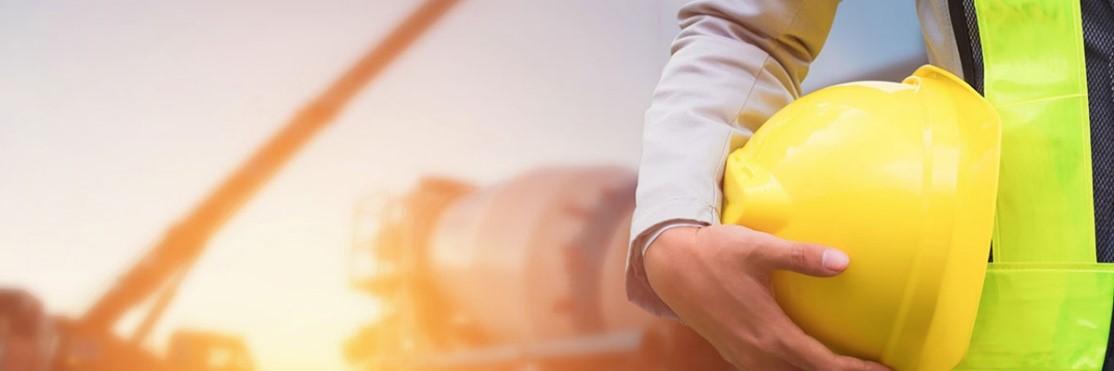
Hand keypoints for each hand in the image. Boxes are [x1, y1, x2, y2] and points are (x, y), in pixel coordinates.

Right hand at [644, 225, 889, 370]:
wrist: (667, 265)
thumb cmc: (714, 253)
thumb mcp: (758, 249)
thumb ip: (802, 257)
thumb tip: (844, 261)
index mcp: (770, 334)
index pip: (823, 364)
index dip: (856, 370)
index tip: (885, 367)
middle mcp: (757, 353)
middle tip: (873, 368)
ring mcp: (742, 355)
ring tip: (842, 365)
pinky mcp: (731, 350)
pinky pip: (768, 369)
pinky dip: (792, 368)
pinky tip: (801, 357)